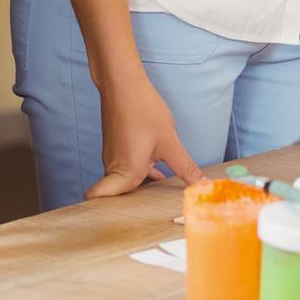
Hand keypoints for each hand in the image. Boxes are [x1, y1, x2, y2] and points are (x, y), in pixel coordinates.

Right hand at [87, 72, 204, 199]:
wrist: (124, 82)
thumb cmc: (144, 111)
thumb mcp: (170, 143)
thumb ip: (186, 168)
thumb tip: (202, 186)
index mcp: (126, 172)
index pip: (96, 198)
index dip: (102, 211)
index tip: (126, 218)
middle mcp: (115, 168)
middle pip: (118, 195)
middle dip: (136, 202)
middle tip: (158, 208)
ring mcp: (113, 156)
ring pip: (124, 180)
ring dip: (141, 184)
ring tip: (164, 187)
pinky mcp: (116, 146)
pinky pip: (126, 167)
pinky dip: (140, 170)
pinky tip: (158, 167)